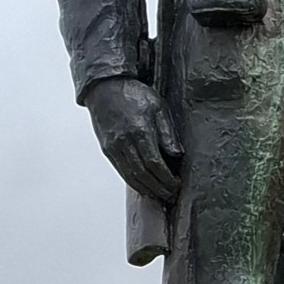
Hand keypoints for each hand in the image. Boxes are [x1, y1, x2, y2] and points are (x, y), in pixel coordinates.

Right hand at [84, 77, 181, 201]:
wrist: (106, 88)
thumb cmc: (134, 94)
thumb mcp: (158, 107)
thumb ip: (168, 132)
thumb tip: (178, 155)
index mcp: (140, 131)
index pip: (154, 163)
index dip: (166, 178)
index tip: (176, 185)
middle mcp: (124, 142)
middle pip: (142, 174)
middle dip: (158, 188)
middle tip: (170, 195)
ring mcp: (113, 147)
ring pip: (130, 175)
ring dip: (145, 189)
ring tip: (159, 196)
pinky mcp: (107, 149)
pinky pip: (121, 170)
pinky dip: (132, 182)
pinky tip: (142, 186)